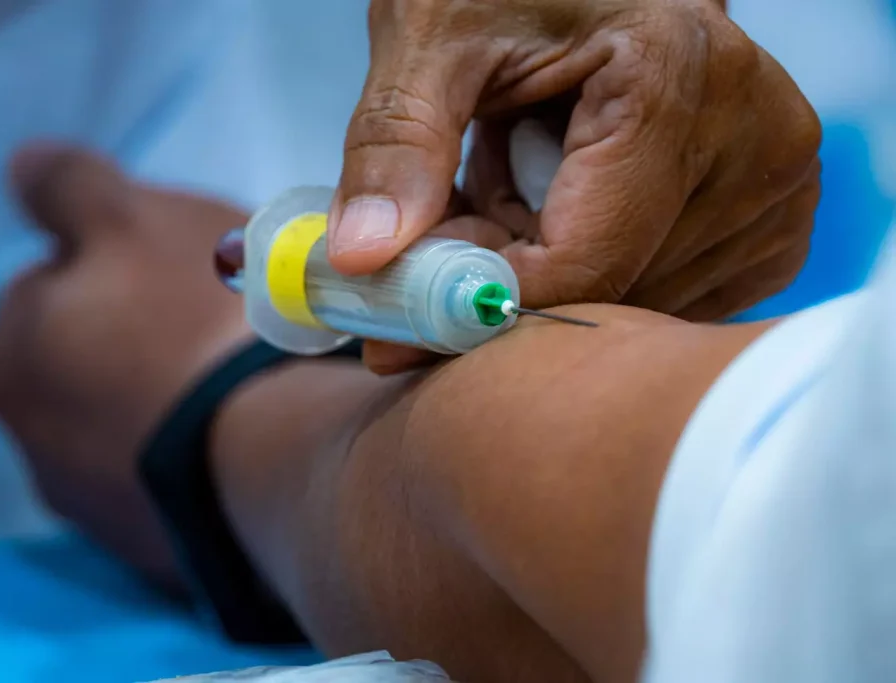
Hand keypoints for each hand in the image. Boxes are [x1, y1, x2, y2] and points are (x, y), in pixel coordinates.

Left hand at [0, 144, 249, 581]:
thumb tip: (21, 166)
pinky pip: (178, 470)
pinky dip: (203, 446)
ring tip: (247, 374)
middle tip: (222, 317)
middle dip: (148, 332)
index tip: (186, 266)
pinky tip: (251, 429)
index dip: (126, 262)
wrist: (277, 458)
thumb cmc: (198, 323)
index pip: (60, 283)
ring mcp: (99, 505)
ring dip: (176, 393)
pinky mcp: (161, 546)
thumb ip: (65, 184)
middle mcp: (36, 440)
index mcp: (16, 354)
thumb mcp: (128, 216)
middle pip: (100, 355)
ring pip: (139, 418)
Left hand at [331, 0, 819, 371]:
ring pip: (634, 303)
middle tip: (440, 232)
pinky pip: (667, 294)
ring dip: (548, 273)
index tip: (403, 314)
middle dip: (509, 281)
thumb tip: (363, 259)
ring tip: (508, 185)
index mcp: (682, 74)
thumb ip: (396, 142)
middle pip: (611, 290)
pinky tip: (558, 204)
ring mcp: (777, 187)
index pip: (586, 259)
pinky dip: (595, 271)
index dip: (483, 299)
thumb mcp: (433, 35)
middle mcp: (759, 138)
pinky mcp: (769, 219)